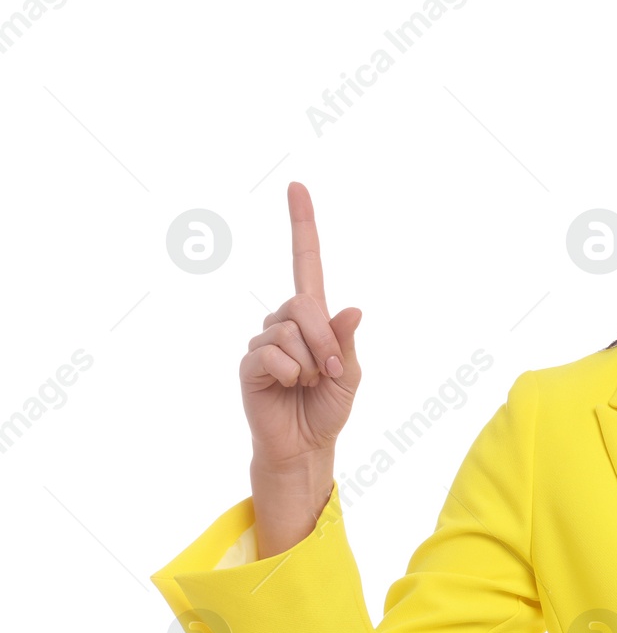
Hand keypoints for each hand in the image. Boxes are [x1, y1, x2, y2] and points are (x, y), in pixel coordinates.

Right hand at [240, 181, 362, 469]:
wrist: (306, 445)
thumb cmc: (328, 406)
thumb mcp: (351, 374)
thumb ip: (347, 342)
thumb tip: (352, 309)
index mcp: (311, 318)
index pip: (305, 263)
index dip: (302, 226)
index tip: (297, 187)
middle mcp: (284, 322)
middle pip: (305, 304)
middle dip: (326, 340)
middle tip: (332, 371)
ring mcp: (264, 341)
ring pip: (290, 332)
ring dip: (311, 363)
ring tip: (308, 384)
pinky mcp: (249, 363)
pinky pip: (274, 356)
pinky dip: (292, 375)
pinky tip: (288, 388)